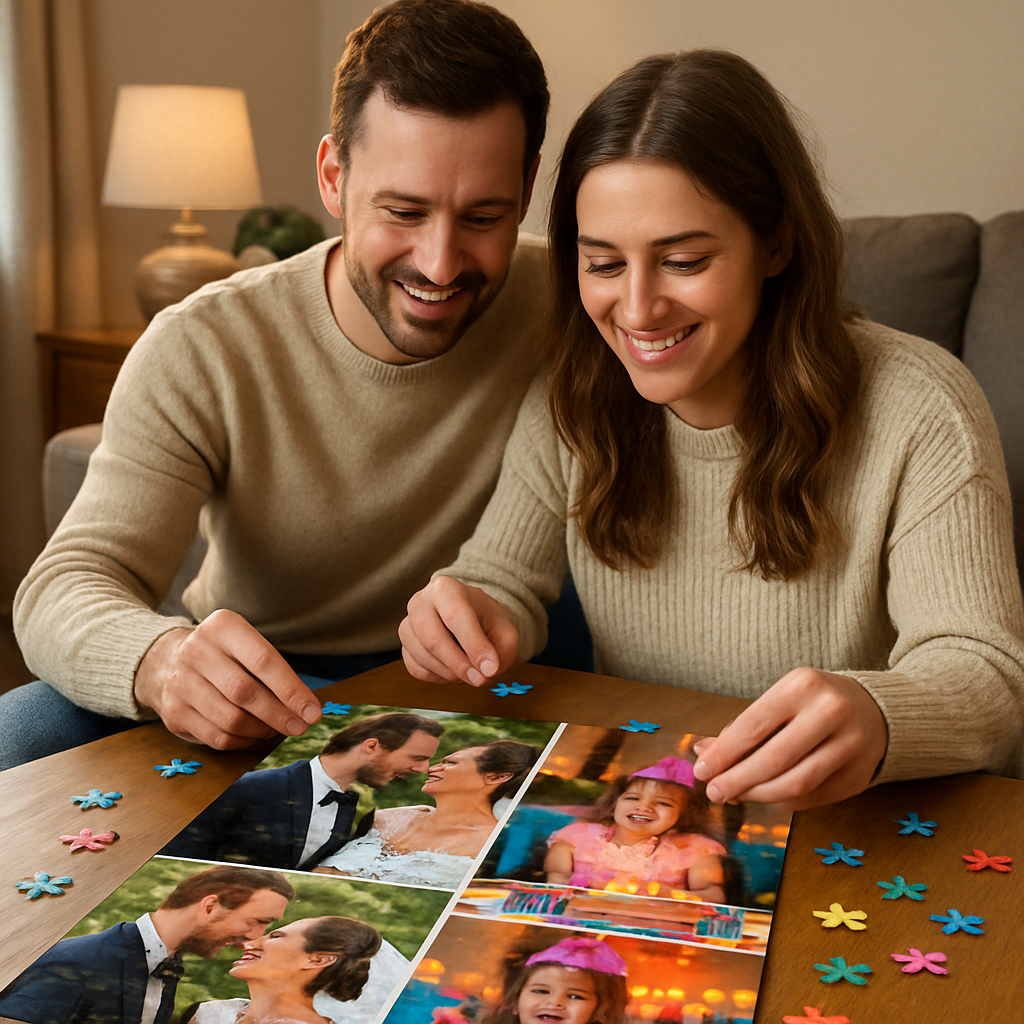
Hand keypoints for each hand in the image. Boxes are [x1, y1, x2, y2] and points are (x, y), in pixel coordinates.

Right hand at [134, 609, 321, 748]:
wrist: (164, 659)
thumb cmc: (223, 654)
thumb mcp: (245, 644)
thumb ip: (274, 669)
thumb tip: (306, 707)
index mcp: (222, 627)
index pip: (264, 661)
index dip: (292, 691)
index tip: (313, 712)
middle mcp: (196, 651)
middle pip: (246, 692)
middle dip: (279, 714)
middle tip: (300, 726)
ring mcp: (180, 683)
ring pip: (231, 719)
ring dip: (261, 730)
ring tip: (276, 729)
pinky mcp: (173, 713)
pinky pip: (217, 737)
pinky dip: (243, 741)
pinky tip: (254, 735)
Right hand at [399, 576, 518, 685]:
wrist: (468, 616)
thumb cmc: (485, 619)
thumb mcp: (504, 628)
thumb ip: (502, 649)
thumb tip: (487, 671)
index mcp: (445, 588)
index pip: (455, 615)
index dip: (473, 645)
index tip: (491, 668)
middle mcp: (420, 603)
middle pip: (432, 639)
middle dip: (459, 665)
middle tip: (481, 679)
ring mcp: (407, 625)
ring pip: (423, 657)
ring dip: (451, 673)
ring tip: (471, 671)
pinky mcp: (404, 647)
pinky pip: (417, 669)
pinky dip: (439, 677)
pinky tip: (455, 669)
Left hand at [691, 668, 887, 809]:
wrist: (876, 709)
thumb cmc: (812, 703)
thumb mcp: (780, 699)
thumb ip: (743, 726)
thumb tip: (703, 752)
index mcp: (803, 686)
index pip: (754, 725)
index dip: (724, 752)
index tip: (702, 770)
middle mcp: (830, 713)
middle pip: (774, 759)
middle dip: (737, 780)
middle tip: (714, 792)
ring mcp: (850, 746)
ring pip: (795, 784)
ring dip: (758, 795)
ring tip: (736, 796)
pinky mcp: (859, 776)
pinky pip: (812, 797)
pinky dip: (782, 800)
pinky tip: (765, 796)